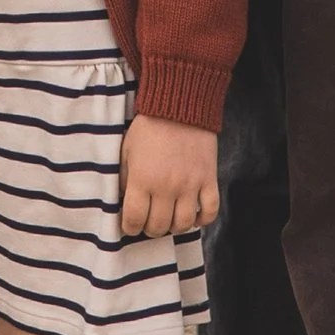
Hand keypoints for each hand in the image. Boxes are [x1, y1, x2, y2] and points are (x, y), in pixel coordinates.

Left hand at [120, 117, 219, 238]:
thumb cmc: (149, 127)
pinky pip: (210, 211)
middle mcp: (166, 187)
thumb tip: (125, 200)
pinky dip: (202, 220)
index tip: (130, 226)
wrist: (180, 105)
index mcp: (142, 179)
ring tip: (168, 220)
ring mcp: (190, 185)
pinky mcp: (209, 179)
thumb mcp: (127, 150)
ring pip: (183, 225)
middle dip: (150, 229)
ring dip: (174, 228)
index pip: (134, 219)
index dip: (129, 227)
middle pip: (158, 226)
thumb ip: (124, 178)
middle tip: (148, 223)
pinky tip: (193, 217)